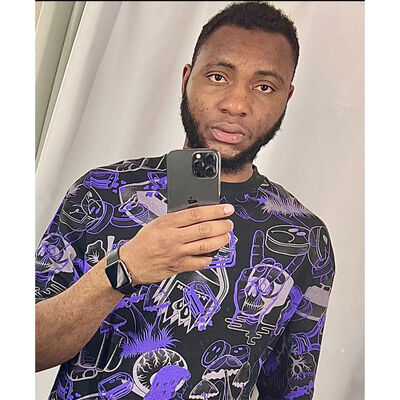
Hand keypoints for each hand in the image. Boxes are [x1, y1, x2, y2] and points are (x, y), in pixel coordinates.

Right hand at [119, 204, 234, 284]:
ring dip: (220, 241)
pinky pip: (199, 262)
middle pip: (204, 230)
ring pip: (205, 246)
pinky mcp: (178, 267)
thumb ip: (176, 219)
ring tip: (226, 236)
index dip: (215, 211)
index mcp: (167, 223)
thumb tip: (199, 215)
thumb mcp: (157, 223)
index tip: (226, 209)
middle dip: (222, 226)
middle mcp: (173, 238)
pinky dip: (209, 258)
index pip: (196, 214)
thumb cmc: (143, 242)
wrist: (130, 264)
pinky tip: (212, 254)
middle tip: (229, 223)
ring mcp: (176, 253)